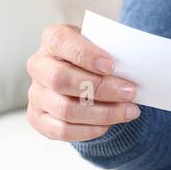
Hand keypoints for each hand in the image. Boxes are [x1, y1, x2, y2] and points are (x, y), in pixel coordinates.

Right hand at [26, 23, 139, 141]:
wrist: (84, 78)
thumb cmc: (95, 58)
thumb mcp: (101, 46)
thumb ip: (111, 52)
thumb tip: (134, 68)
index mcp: (52, 39)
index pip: (60, 42)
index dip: (85, 55)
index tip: (111, 66)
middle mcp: (38, 65)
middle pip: (61, 79)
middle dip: (100, 88)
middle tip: (129, 92)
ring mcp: (36, 94)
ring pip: (64, 109)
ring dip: (102, 113)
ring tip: (128, 111)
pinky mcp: (39, 119)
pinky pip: (62, 130)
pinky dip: (90, 130)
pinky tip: (109, 124)